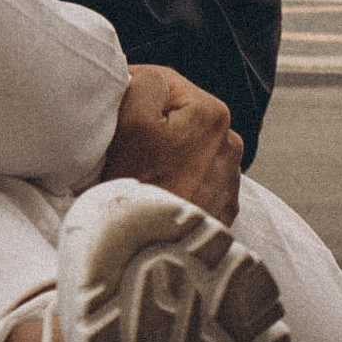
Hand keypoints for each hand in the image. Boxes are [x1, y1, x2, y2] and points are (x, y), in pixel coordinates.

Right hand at [101, 64, 240, 225]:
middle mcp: (231, 144)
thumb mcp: (131, 120)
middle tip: (123, 148)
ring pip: (184, 148)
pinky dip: (176, 182)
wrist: (148, 263)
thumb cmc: (137, 189)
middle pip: (176, 115)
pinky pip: (192, 181)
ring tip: (140, 174)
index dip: (130, 92)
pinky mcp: (221, 210)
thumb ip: (145, 81)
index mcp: (213, 114)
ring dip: (164, 154)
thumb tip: (147, 78)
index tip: (111, 114)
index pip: (162, 81)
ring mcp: (229, 180)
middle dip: (151, 125)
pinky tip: (156, 194)